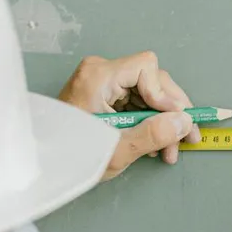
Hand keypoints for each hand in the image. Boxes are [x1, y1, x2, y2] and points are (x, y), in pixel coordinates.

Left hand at [57, 51, 200, 178]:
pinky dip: (149, 121)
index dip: (165, 93)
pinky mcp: (104, 94)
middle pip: (152, 79)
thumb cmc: (70, 155)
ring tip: (170, 149)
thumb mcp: (116, 150)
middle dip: (172, 111)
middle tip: (187, 137)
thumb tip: (182, 123)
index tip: (175, 121)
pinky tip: (156, 142)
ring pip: (148, 92)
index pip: (146, 67)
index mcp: (98, 77)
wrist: (44, 163)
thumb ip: (152, 134)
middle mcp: (100, 73)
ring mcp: (102, 82)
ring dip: (163, 120)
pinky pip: (137, 101)